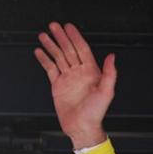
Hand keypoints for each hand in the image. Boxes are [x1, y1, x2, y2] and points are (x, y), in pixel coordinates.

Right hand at [34, 22, 115, 148]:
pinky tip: (40, 52)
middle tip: (54, 25)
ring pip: (58, 57)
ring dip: (51, 45)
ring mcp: (68, 79)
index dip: (75, 37)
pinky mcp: (58, 86)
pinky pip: (50, 69)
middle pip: (69, 50)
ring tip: (44, 35)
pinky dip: (44, 60)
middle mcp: (79, 74)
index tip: (69, 27)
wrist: (82, 127)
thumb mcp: (106, 93)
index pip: (82, 49)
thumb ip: (110, 74)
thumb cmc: (96, 113)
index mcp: (91, 73)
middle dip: (61, 37)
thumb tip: (112, 57)